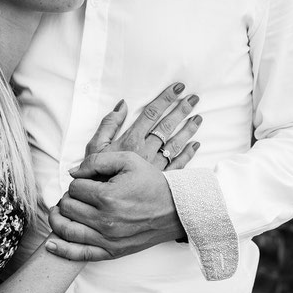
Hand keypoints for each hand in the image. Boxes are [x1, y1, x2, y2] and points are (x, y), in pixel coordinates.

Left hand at [47, 151, 186, 260]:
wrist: (176, 210)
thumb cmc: (152, 183)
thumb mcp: (128, 160)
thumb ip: (97, 160)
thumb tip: (72, 173)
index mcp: (107, 196)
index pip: (74, 188)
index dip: (78, 182)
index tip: (89, 182)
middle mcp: (105, 220)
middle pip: (68, 207)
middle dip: (69, 198)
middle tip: (79, 195)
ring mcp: (107, 239)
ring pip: (67, 229)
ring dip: (59, 219)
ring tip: (61, 211)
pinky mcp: (111, 252)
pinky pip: (80, 255)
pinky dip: (62, 250)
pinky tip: (51, 244)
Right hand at [85, 82, 201, 169]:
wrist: (104, 204)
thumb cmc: (96, 177)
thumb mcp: (94, 148)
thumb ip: (108, 125)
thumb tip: (122, 104)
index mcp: (131, 141)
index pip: (151, 114)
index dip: (165, 99)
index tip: (178, 88)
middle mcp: (146, 151)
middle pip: (167, 126)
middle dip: (181, 110)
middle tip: (194, 98)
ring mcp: (156, 166)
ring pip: (176, 143)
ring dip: (187, 129)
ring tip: (198, 118)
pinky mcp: (161, 179)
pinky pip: (179, 165)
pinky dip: (189, 154)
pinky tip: (195, 145)